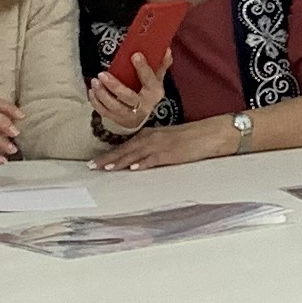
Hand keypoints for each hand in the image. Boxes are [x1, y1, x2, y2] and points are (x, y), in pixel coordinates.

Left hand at [88, 54, 164, 136]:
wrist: (141, 116)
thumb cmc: (148, 92)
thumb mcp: (157, 79)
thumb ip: (161, 64)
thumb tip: (166, 49)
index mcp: (154, 92)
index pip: (149, 80)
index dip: (143, 68)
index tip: (134, 55)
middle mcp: (143, 105)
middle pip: (129, 97)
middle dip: (115, 86)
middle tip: (102, 74)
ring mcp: (129, 114)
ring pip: (114, 106)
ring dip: (102, 94)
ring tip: (94, 81)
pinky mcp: (116, 119)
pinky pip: (104, 112)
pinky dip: (96, 102)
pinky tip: (91, 91)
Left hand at [99, 115, 235, 172]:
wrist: (210, 134)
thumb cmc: (190, 138)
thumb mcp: (166, 140)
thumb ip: (151, 147)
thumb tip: (136, 160)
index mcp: (150, 134)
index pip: (125, 145)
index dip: (109, 154)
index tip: (95, 162)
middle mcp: (152, 138)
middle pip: (125, 149)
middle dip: (108, 158)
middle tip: (91, 166)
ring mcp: (161, 145)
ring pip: (135, 154)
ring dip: (119, 161)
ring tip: (105, 169)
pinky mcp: (171, 153)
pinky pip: (153, 159)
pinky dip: (143, 163)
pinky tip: (133, 168)